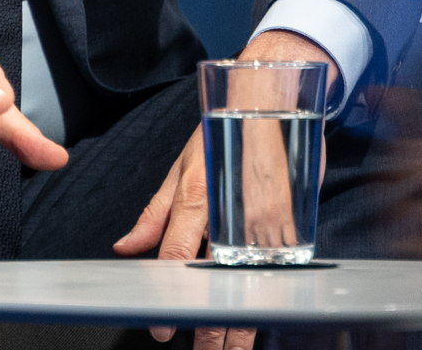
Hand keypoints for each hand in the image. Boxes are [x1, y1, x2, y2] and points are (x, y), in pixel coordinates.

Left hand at [112, 30, 337, 349]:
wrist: (275, 96)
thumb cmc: (225, 126)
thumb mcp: (181, 163)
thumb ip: (156, 212)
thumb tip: (126, 247)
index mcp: (199, 193)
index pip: (178, 256)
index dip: (170, 299)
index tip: (163, 331)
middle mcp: (234, 210)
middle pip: (219, 281)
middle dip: (212, 325)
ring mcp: (268, 218)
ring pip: (253, 282)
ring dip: (244, 319)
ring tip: (233, 347)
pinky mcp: (295, 220)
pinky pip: (280, 266)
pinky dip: (272, 293)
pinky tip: (264, 313)